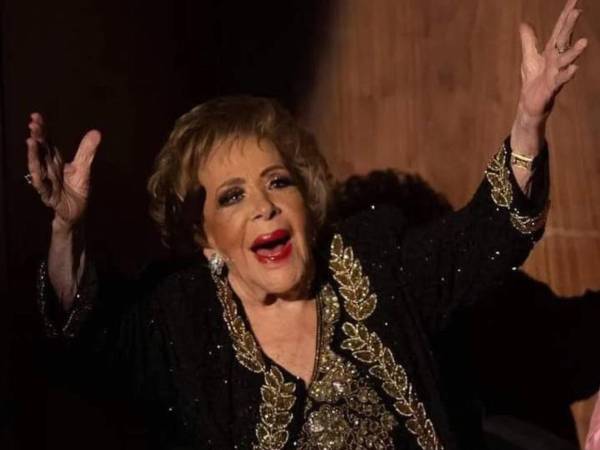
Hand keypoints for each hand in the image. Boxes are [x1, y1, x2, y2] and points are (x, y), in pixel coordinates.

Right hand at [26, 113, 100, 230]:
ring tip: (30, 140)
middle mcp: (48, 168)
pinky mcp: (48, 195)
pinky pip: (41, 186)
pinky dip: (38, 178)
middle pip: (41, 151)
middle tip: (33, 124)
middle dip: (36, 138)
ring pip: (37, 166)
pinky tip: (34, 169)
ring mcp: (46, 181)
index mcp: (55, 160)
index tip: (36, 116)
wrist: (76, 212)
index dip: (42, 130)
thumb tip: (96, 132)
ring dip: (33, 154)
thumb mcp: (83, 168)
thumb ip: (87, 151)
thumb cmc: (76, 189)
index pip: (46, 142)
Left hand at [517, 0, 587, 123]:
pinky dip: (567, 74)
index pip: (559, 30)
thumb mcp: (529, 57)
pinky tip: (574, 68)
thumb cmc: (533, 81)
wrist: (530, 104)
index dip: (566, 16)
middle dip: (570, 26)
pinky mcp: (551, 87)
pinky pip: (561, 80)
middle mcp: (556, 60)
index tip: (574, 0)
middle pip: (563, 40)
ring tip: (584, 42)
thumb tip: (524, 24)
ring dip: (575, 51)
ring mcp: (555, 73)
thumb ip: (529, 41)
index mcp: (551, 51)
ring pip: (566, 60)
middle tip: (577, 10)